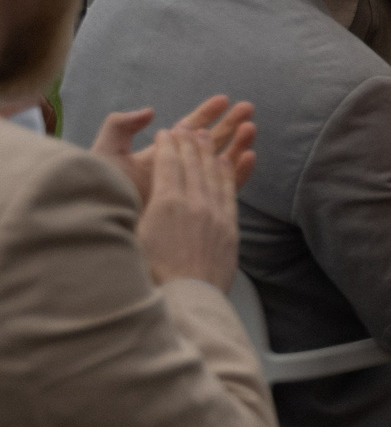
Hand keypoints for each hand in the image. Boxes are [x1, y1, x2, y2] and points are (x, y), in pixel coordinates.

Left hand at [92, 96, 257, 203]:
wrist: (106, 225)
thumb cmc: (101, 190)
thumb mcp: (106, 152)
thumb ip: (121, 126)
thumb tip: (151, 112)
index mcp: (157, 159)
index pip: (187, 132)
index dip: (205, 115)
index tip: (223, 100)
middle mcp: (176, 174)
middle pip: (208, 144)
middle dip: (228, 125)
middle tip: (247, 108)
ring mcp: (188, 193)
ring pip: (219, 164)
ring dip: (237, 144)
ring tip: (251, 128)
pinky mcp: (197, 212)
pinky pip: (224, 190)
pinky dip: (238, 172)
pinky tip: (249, 157)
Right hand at [134, 127, 239, 287]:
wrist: (188, 299)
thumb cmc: (150, 275)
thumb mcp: (131, 238)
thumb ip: (133, 212)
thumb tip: (124, 196)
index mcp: (167, 203)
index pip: (169, 163)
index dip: (168, 145)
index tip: (166, 131)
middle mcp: (195, 203)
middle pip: (193, 163)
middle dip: (190, 141)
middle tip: (188, 127)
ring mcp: (216, 214)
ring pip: (214, 173)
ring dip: (210, 151)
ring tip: (207, 135)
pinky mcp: (230, 227)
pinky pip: (230, 191)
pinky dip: (228, 172)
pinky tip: (228, 162)